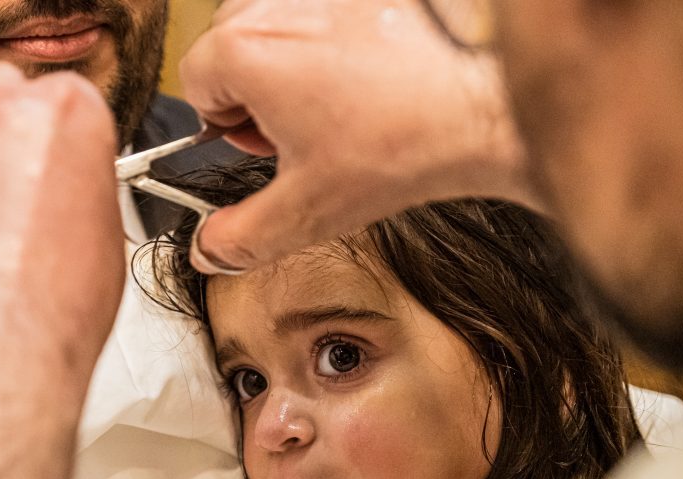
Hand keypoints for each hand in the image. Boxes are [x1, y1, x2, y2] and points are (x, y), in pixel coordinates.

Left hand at [0, 63, 124, 406]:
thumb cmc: (56, 307)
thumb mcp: (105, 235)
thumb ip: (83, 186)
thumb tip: (71, 186)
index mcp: (61, 116)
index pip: (66, 97)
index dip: (67, 136)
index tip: (68, 163)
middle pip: (0, 96)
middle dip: (11, 129)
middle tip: (27, 179)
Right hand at [180, 0, 538, 272]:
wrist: (487, 104)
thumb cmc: (404, 144)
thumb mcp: (305, 213)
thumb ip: (240, 239)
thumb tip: (209, 249)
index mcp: (245, 49)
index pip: (195, 83)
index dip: (228, 125)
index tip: (271, 143)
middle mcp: (277, 3)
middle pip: (231, 47)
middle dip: (257, 91)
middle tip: (308, 130)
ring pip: (275, 24)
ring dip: (292, 62)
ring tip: (341, 103)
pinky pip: (319, 10)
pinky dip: (332, 39)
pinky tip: (370, 75)